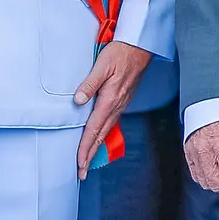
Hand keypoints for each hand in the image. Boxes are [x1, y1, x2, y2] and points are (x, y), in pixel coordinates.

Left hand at [76, 41, 151, 177]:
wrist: (141, 46)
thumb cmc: (121, 53)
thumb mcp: (102, 64)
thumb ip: (90, 83)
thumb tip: (78, 100)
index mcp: (110, 99)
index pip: (94, 130)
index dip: (85, 149)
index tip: (79, 164)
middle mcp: (117, 105)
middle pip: (100, 136)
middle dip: (90, 155)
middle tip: (81, 173)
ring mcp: (121, 103)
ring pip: (106, 130)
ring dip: (96, 147)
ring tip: (87, 160)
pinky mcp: (122, 99)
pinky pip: (111, 122)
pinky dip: (103, 135)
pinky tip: (100, 137)